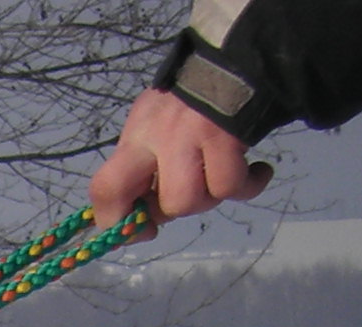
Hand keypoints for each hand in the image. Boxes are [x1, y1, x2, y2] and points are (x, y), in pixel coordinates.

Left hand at [90, 87, 273, 233]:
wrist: (229, 62)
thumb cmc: (183, 104)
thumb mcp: (150, 127)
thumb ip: (141, 167)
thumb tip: (140, 214)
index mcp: (135, 139)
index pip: (106, 188)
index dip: (116, 220)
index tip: (140, 228)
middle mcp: (158, 138)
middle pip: (159, 205)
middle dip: (172, 212)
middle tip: (184, 192)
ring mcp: (193, 137)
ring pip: (192, 200)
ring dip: (209, 199)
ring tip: (218, 176)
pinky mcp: (227, 137)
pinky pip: (232, 185)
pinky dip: (247, 186)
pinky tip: (255, 173)